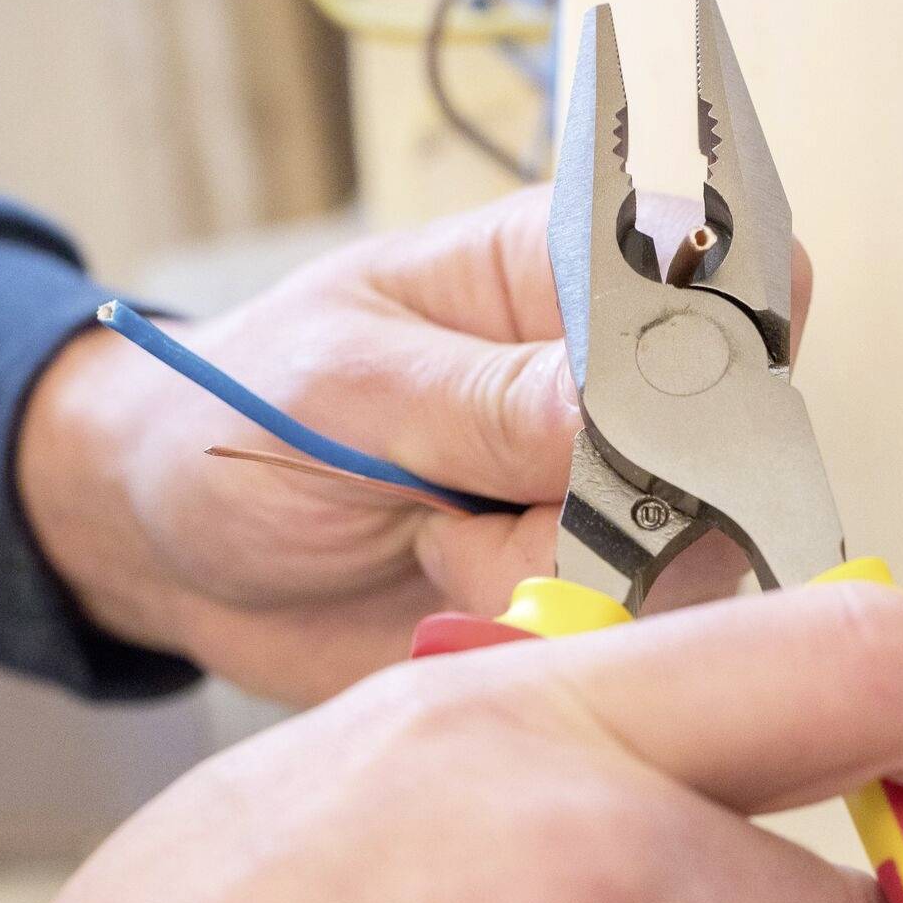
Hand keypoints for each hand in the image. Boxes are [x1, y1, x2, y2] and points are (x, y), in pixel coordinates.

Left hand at [17, 186, 807, 707]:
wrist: (177, 551)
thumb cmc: (237, 419)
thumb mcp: (339, 388)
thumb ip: (481, 400)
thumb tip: (611, 404)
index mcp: (555, 274)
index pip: (713, 270)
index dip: (721, 339)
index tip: (641, 412)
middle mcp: (606, 384)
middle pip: (725, 437)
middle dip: (621, 497)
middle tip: (487, 501)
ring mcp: (605, 497)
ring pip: (688, 552)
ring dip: (561, 573)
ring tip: (439, 544)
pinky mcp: (583, 593)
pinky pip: (628, 632)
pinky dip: (539, 630)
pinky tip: (450, 595)